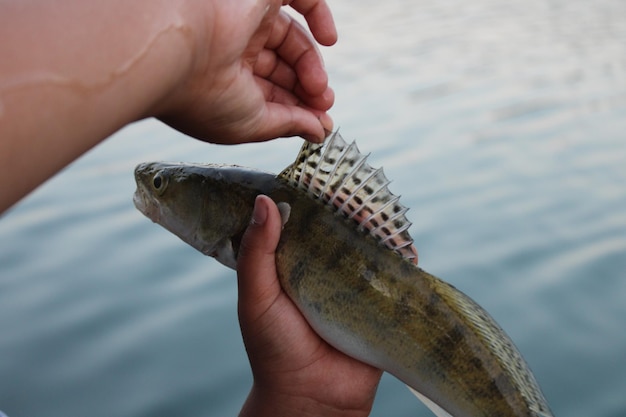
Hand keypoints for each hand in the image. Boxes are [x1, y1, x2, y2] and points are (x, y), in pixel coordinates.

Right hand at [158, 0, 336, 143]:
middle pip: (284, 68)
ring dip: (313, 66)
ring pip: (292, 40)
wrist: (177, 54)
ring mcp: (246, 22)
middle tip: (323, 105)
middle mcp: (234, 51)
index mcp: (225, 82)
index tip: (320, 123)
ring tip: (320, 89)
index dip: (298, 107)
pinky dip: (320, 15)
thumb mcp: (253, 124)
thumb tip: (318, 131)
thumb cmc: (203, 97)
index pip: (271, 92)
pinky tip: (329, 40)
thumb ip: (289, 125)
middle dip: (308, 90)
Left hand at [237, 196, 381, 416]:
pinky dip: (401, 259)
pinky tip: (403, 243)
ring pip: (368, 248)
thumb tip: (265, 201)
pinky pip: (393, 277)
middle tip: (356, 181)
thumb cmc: (274, 348)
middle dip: (349, 207)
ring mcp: (353, 285)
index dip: (309, 197)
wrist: (311, 398)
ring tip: (380, 204)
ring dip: (376, 228)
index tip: (317, 170)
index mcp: (292, 264)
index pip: (301, 222)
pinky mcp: (378, 304)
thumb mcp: (256, 297)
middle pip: (339, 230)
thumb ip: (257, 253)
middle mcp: (323, 270)